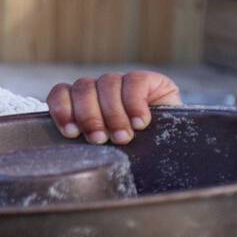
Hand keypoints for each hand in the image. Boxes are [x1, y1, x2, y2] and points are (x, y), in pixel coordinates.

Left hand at [47, 72, 182, 144]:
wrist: (175, 153)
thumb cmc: (132, 157)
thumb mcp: (104, 150)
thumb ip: (85, 141)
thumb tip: (67, 147)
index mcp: (82, 102)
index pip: (61, 92)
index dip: (62, 109)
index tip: (70, 132)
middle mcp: (100, 89)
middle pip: (83, 88)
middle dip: (89, 116)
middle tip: (99, 139)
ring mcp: (123, 82)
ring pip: (107, 83)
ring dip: (113, 114)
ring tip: (123, 137)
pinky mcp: (149, 80)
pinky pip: (134, 81)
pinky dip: (134, 103)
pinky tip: (140, 123)